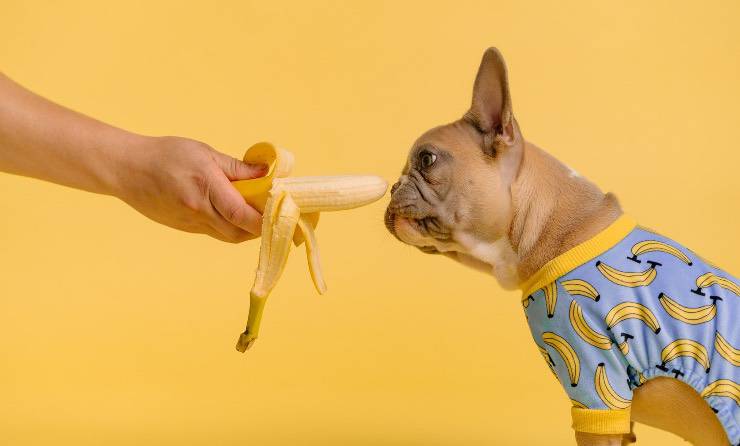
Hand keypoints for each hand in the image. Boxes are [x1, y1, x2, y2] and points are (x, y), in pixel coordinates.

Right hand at [114, 136, 266, 242]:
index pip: (243, 215)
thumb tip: (266, 173)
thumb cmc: (166, 155)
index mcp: (205, 189)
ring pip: (228, 236)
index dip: (265, 220)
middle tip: (273, 212)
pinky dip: (230, 227)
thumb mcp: (205, 153)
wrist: (126, 169)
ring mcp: (190, 224)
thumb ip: (237, 167)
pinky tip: (234, 214)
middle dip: (260, 227)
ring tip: (256, 212)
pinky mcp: (184, 228)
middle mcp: (198, 211)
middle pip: (239, 232)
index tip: (281, 213)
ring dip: (246, 229)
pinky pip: (215, 233)